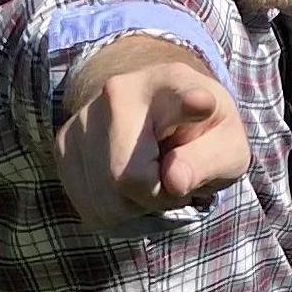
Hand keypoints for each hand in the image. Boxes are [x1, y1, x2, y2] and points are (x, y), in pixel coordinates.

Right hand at [54, 53, 248, 227]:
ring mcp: (84, 116)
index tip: (201, 102)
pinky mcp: (63, 144)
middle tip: (173, 177)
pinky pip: (91, 205)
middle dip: (157, 196)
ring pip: (106, 199)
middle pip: (127, 176)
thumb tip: (172, 180)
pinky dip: (114, 208)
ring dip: (135, 205)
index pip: (179, 95)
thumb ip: (210, 162)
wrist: (156, 115)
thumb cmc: (201, 135)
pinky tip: (126, 183)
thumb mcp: (227, 149)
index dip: (190, 103)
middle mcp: (119, 91)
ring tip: (150, 175)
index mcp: (173, 84)